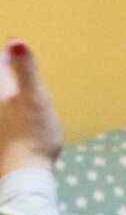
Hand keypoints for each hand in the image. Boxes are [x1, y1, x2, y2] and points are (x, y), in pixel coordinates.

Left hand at [0, 43, 62, 176]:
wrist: (24, 174)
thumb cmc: (31, 133)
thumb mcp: (34, 97)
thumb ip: (25, 69)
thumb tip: (15, 40)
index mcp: (0, 92)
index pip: (1, 67)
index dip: (7, 57)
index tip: (11, 48)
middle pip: (2, 85)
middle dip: (6, 76)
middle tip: (11, 66)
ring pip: (5, 104)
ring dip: (9, 95)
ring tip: (16, 91)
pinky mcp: (3, 141)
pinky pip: (6, 122)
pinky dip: (12, 115)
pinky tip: (18, 119)